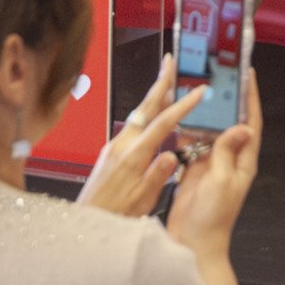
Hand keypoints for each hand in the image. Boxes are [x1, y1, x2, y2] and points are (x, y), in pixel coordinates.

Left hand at [77, 56, 203, 216]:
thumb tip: (173, 155)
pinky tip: (153, 116)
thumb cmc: (115, 216)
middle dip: (160, 83)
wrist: (85, 223)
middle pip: (145, 107)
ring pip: (138, 115)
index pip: (163, 124)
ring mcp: (114, 147)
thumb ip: (157, 176)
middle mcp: (121, 145)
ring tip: (168, 83)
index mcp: (133, 156)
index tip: (199, 91)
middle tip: (170, 62)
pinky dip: (146, 114)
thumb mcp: (141, 201)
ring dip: (154, 97)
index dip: (183, 106)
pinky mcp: (110, 153)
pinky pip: (133, 126)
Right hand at [167, 74, 260, 260]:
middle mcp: (230, 159)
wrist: (193, 244)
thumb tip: (241, 126)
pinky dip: (187, 130)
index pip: (251, 122)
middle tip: (217, 75)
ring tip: (196, 88)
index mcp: (243, 160)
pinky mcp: (194, 170)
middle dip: (226, 100)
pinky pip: (192, 144)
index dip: (251, 97)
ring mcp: (211, 164)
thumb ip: (227, 152)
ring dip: (204, 113)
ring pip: (209, 131)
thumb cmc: (213, 216)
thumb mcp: (222, 181)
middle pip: (230, 122)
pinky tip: (179, 115)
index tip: (248, 73)